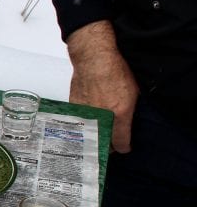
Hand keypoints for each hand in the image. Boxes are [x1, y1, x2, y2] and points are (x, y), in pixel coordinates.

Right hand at [65, 21, 138, 152]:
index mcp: (120, 114)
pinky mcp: (74, 108)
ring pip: (88, 135)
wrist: (94, 59)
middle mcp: (101, 117)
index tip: (125, 148)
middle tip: (110, 143)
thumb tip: (128, 123)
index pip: (121, 143)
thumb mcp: (133, 92)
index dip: (124, 147)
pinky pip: (78, 122)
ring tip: (96, 133)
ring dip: (93, 135)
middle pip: (102, 143)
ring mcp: (86, 113)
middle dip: (107, 145)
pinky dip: (83, 124)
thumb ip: (130, 112)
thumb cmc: (115, 71)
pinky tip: (86, 120)